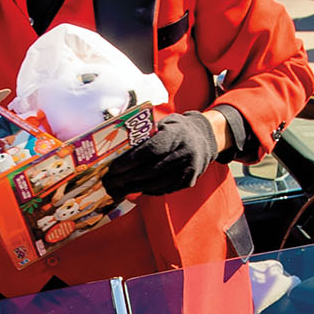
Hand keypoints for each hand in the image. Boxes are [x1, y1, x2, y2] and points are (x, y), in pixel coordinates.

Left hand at [101, 110, 224, 198]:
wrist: (204, 139)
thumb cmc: (176, 130)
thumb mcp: (163, 123)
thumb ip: (145, 132)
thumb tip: (117, 139)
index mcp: (177, 134)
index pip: (150, 150)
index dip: (130, 161)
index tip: (113, 168)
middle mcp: (185, 152)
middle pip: (151, 170)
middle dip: (126, 178)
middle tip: (108, 183)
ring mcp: (189, 169)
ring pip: (156, 184)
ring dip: (133, 189)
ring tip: (116, 190)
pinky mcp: (189, 181)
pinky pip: (164, 189)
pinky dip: (147, 190)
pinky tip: (133, 190)